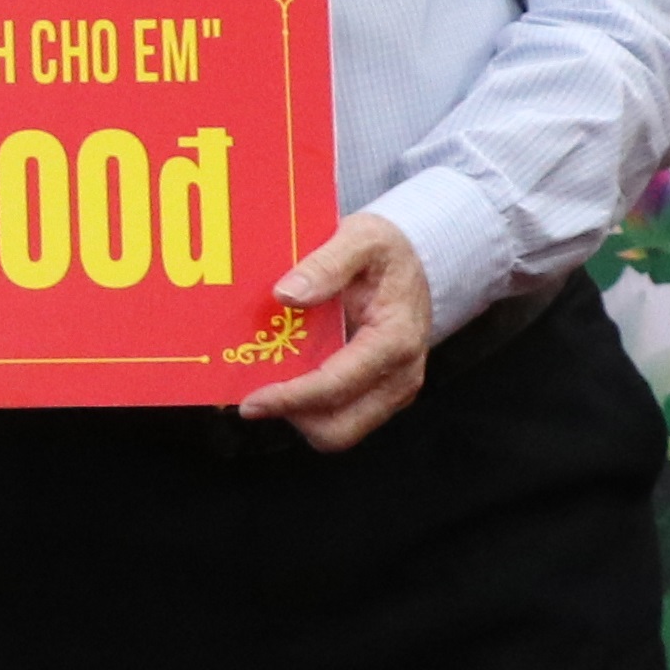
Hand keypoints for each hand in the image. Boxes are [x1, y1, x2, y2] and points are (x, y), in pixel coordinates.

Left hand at [239, 217, 433, 450]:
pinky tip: (286, 378)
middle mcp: (399, 376)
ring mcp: (391, 390)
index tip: (251, 402)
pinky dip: (310, 407)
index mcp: (394, 341)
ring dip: (299, 414)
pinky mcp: (380, 393)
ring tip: (267, 384)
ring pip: (339, 429)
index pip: (337, 386)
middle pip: (339, 429)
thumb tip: (285, 295)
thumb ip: (326, 264)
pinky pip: (341, 415)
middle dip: (293, 416)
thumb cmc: (389, 251)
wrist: (418, 262)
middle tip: (254, 395)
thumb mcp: (361, 239)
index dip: (290, 399)